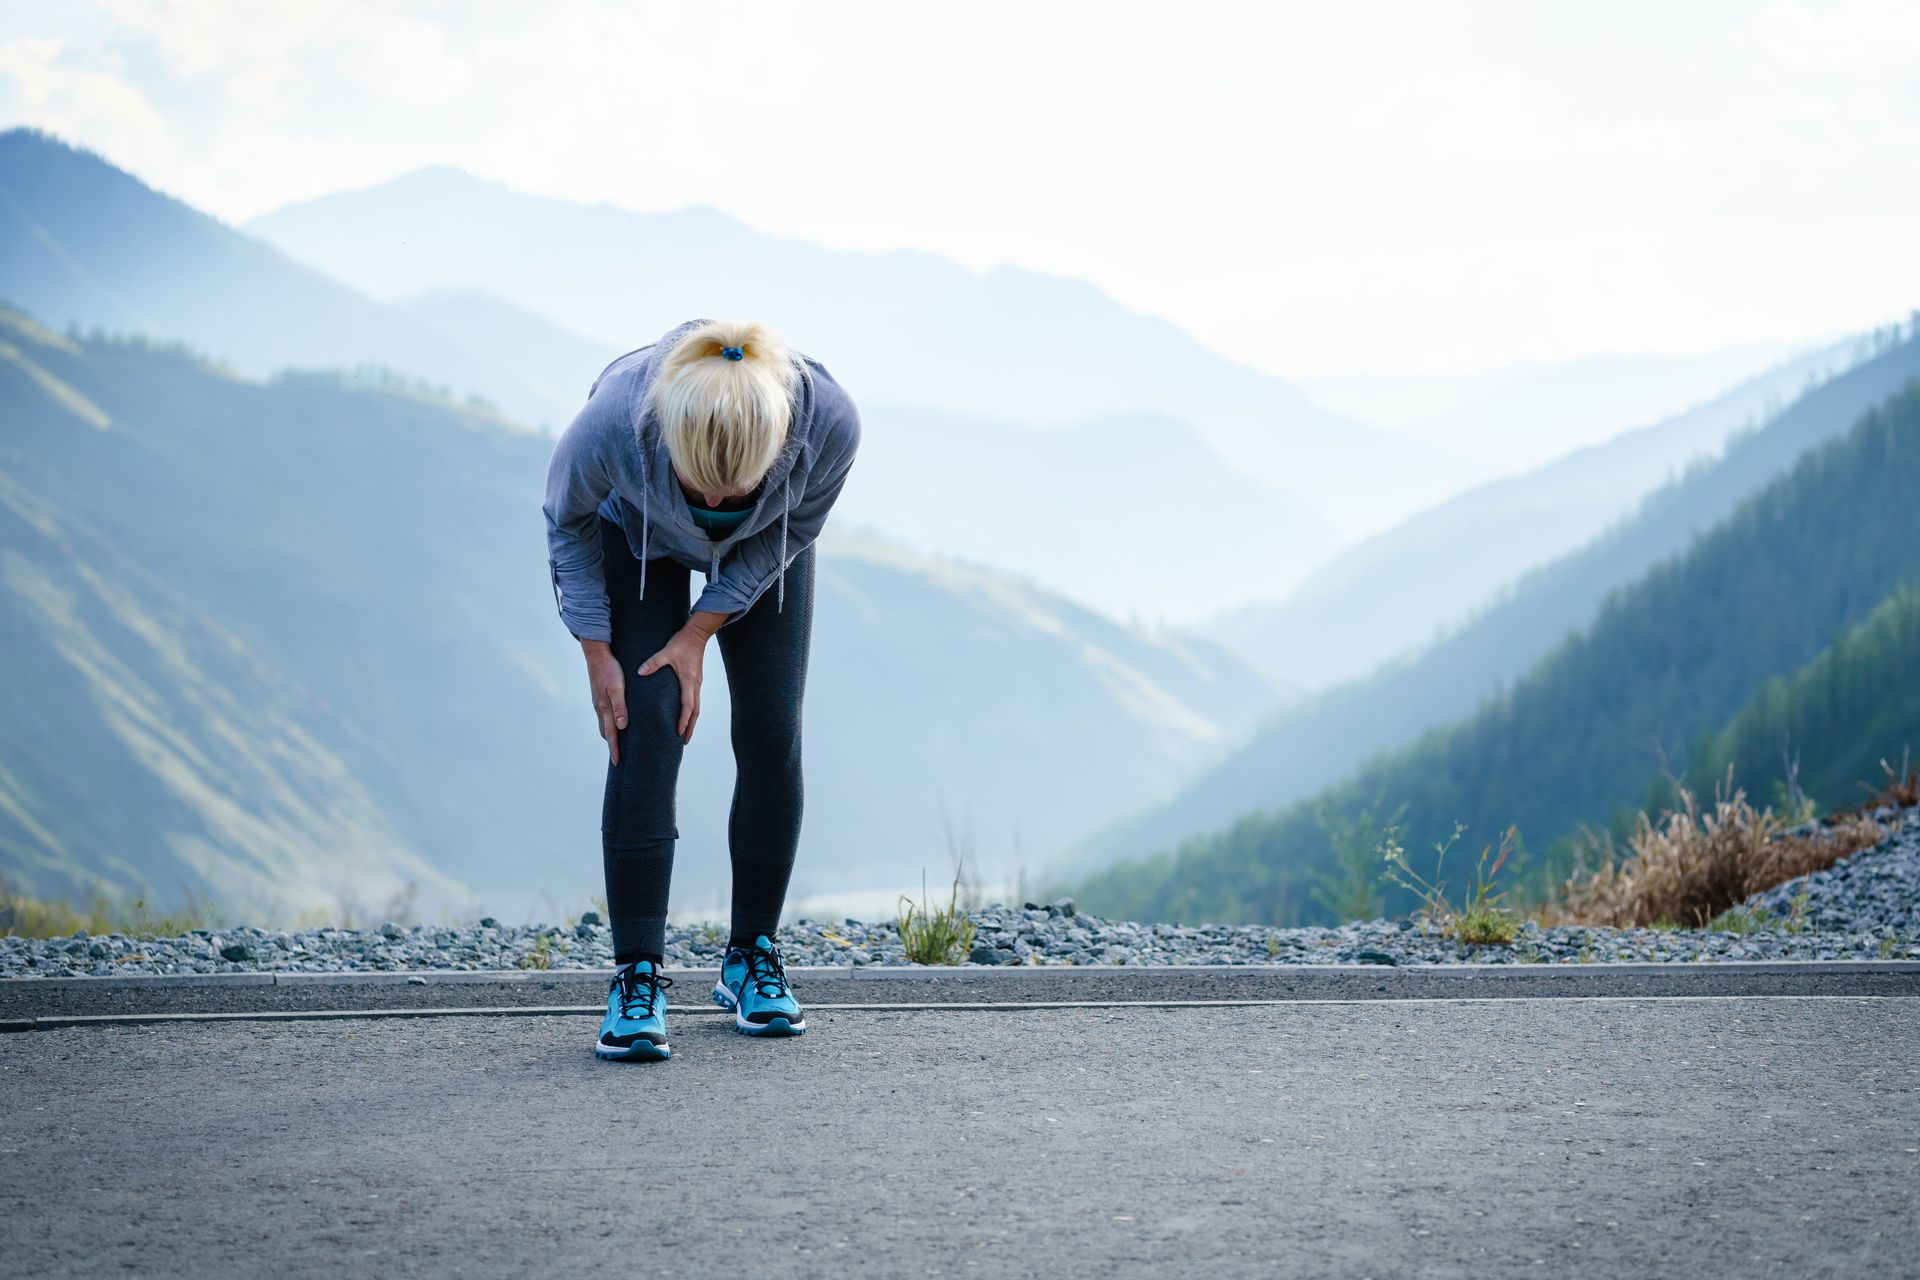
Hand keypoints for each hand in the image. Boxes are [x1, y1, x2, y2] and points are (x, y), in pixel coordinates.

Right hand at [580, 639, 626, 764]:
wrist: (597, 655)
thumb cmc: (610, 670)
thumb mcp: (617, 688)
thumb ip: (620, 707)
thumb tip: (622, 727)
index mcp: (604, 708)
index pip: (611, 734)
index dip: (614, 749)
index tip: (617, 763)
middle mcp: (600, 708)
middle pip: (606, 732)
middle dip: (612, 746)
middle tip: (618, 758)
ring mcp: (599, 703)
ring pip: (605, 725)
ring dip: (611, 735)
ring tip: (619, 745)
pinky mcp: (600, 697)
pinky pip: (605, 716)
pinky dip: (611, 724)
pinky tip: (617, 723)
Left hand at [638, 619, 720, 743]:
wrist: (696, 634)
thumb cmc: (681, 643)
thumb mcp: (666, 652)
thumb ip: (653, 663)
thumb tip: (640, 673)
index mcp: (688, 680)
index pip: (687, 705)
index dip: (683, 720)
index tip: (678, 732)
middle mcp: (695, 685)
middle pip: (695, 712)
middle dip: (690, 727)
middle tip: (684, 742)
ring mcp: (697, 683)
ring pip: (696, 708)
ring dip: (692, 722)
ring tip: (685, 734)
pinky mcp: (695, 680)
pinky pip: (695, 701)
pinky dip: (691, 712)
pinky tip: (686, 716)